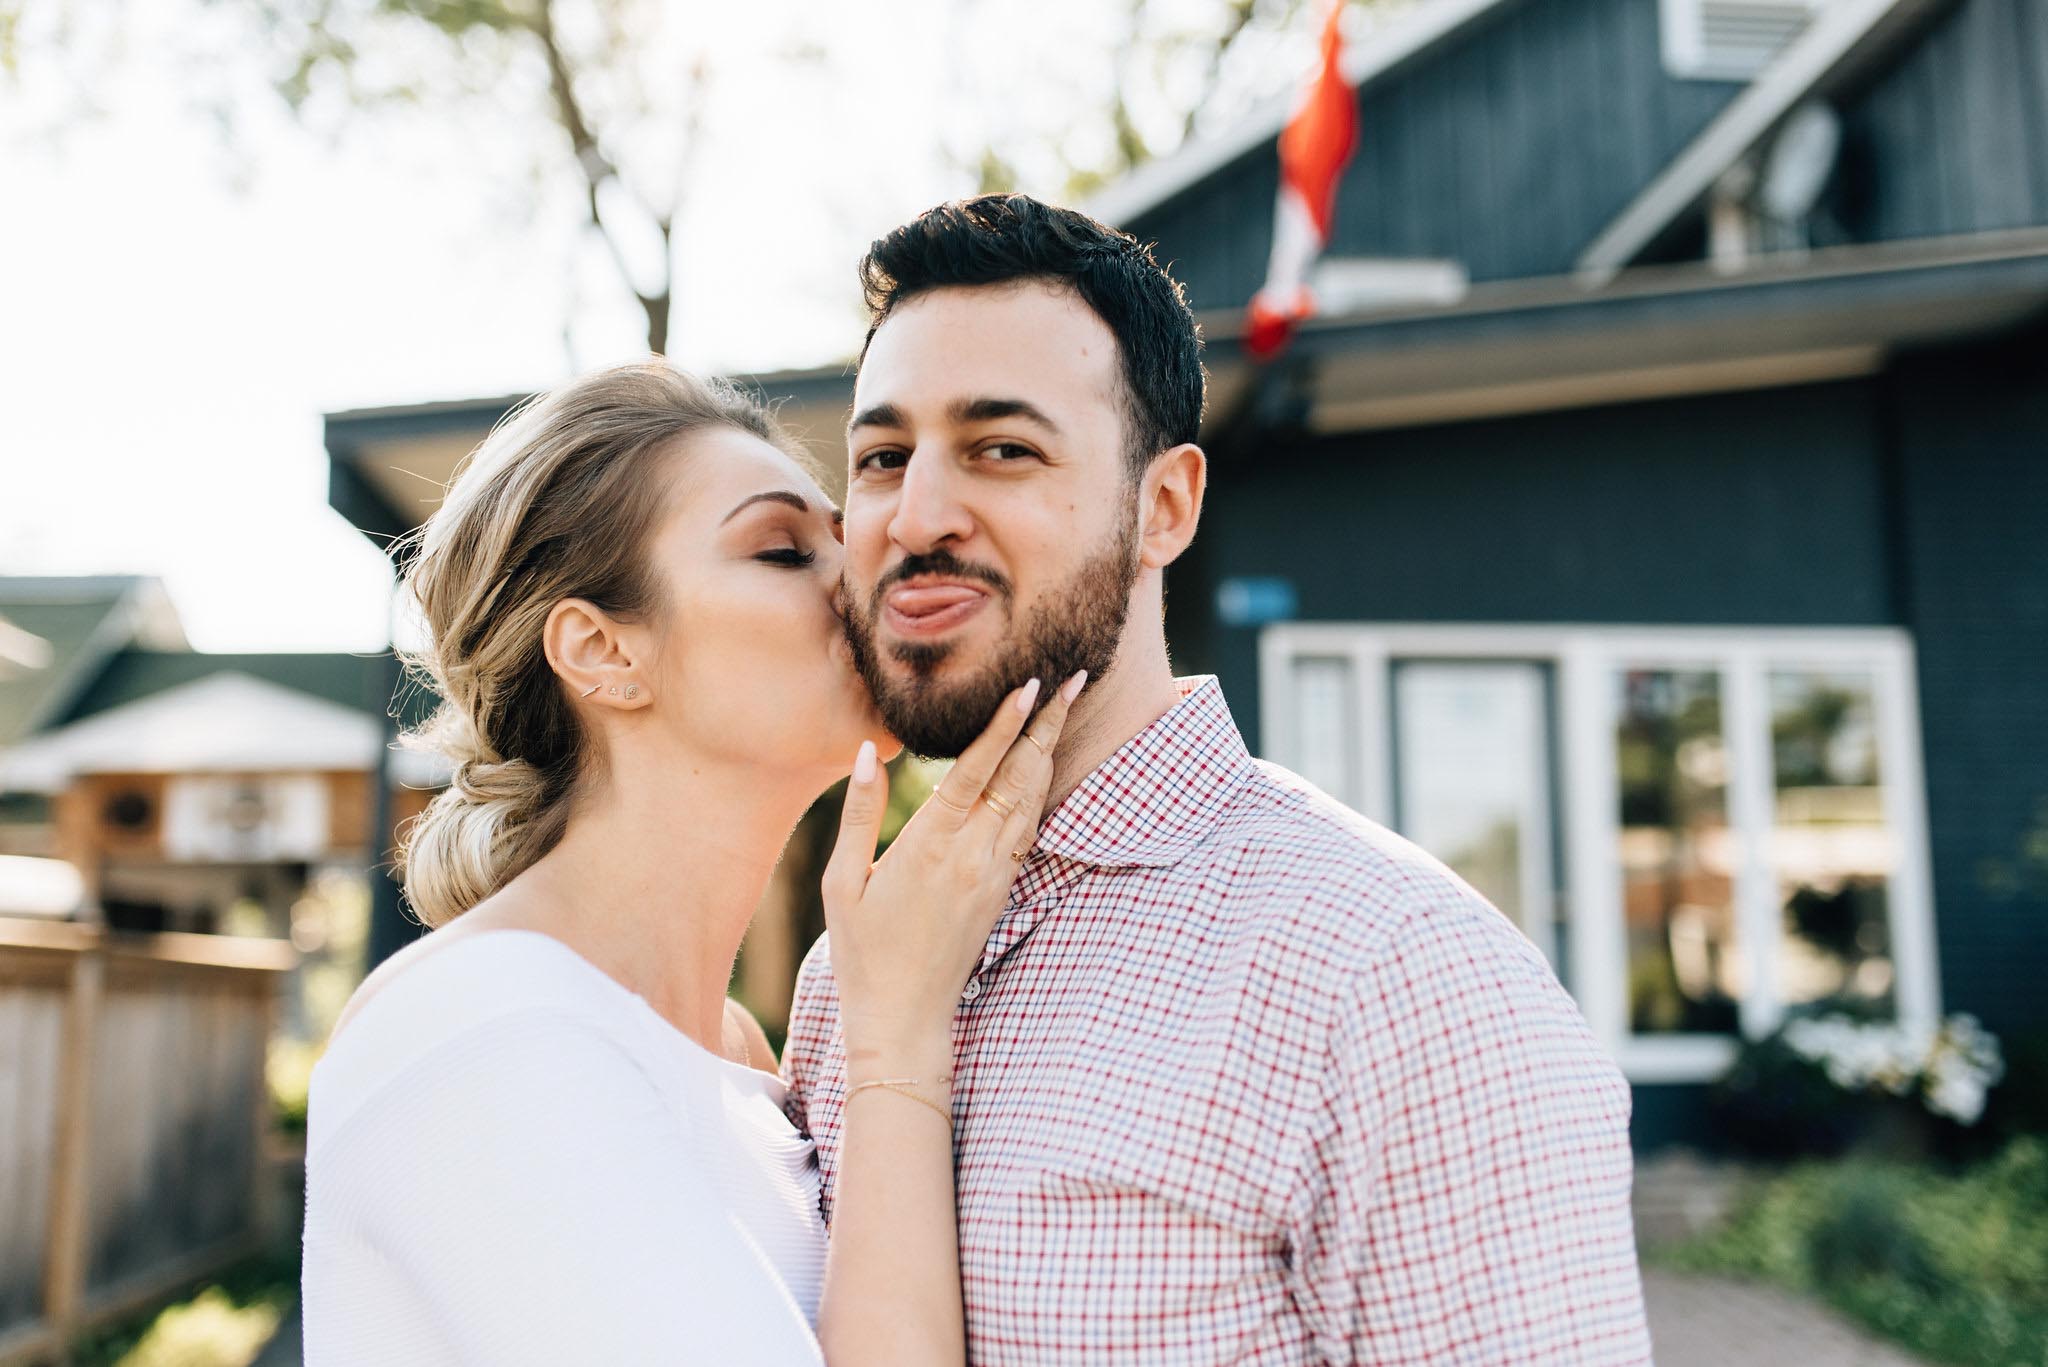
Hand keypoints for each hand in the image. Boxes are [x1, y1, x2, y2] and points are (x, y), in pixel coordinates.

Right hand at [823, 671, 1083, 1072]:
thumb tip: (866, 753)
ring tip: (1066, 708)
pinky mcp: (1003, 890)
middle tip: (1074, 678)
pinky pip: (1028, 828)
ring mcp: (995, 874)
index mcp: (930, 846)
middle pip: (1021, 776)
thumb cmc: (863, 951)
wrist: (905, 1019)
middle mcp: (973, 855)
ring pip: (1033, 799)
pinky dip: (1039, 790)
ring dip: (1049, 751)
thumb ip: (859, 814)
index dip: (1005, 725)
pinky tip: (1042, 766)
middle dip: (1048, 724)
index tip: (1030, 685)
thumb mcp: (842, 883)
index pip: (977, 771)